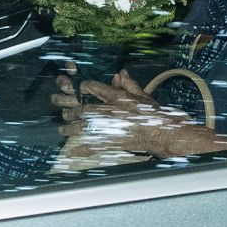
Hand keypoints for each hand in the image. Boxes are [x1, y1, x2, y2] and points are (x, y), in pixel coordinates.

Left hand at [51, 68, 226, 158]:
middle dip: (69, 107)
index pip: (94, 88)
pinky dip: (82, 149)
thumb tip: (119, 74)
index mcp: (118, 98)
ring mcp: (110, 128)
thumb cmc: (157, 115)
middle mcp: (111, 112)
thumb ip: (130, 85)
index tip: (78, 87)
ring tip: (62, 127)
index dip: (83, 86)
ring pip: (83, 126)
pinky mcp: (112, 142)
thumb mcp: (144, 95)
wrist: (165, 134)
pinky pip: (93, 146)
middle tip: (61, 107)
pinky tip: (72, 152)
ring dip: (70, 127)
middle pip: (83, 108)